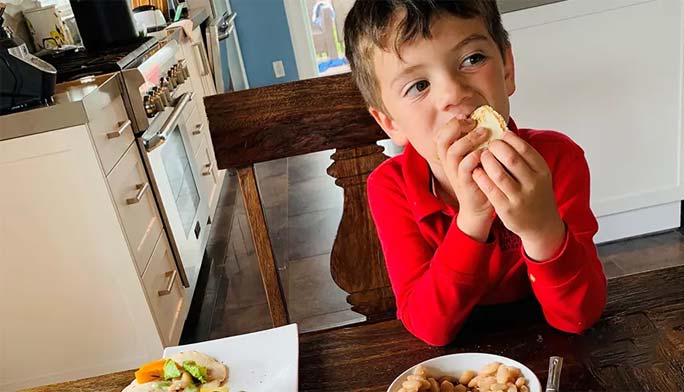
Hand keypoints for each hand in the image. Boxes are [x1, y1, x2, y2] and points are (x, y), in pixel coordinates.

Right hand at [434, 115, 494, 240]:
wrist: (480, 206)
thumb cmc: (481, 178)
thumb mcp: (476, 156)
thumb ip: (477, 141)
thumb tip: (488, 121)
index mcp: (449, 154)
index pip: (442, 133)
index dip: (453, 123)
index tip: (470, 118)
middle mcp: (448, 163)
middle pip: (443, 139)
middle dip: (458, 127)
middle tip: (475, 123)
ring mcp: (455, 173)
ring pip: (453, 151)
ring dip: (469, 139)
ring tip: (485, 133)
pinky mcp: (464, 183)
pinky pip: (465, 167)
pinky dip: (475, 156)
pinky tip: (486, 153)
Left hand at [472, 131, 565, 259]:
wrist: (542, 225)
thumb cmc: (536, 194)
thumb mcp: (538, 175)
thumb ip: (526, 158)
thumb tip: (506, 134)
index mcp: (542, 171)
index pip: (524, 148)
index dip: (509, 139)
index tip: (500, 135)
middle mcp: (533, 184)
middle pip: (511, 158)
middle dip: (495, 147)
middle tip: (488, 144)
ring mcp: (519, 197)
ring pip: (498, 173)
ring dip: (486, 161)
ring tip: (482, 156)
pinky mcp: (506, 209)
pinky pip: (490, 189)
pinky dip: (481, 177)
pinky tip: (476, 171)